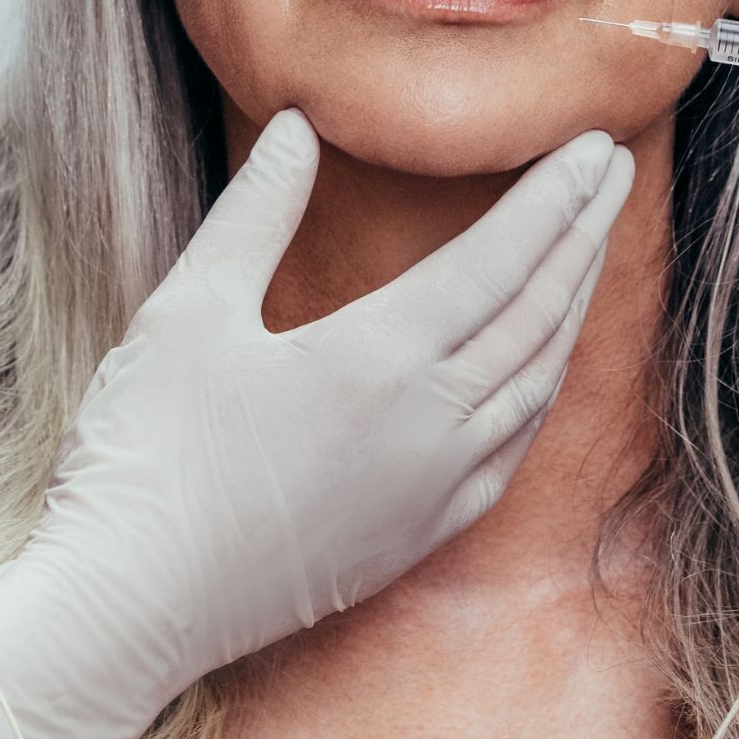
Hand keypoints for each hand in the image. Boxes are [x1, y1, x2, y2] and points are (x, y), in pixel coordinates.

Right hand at [0, 108, 635, 738]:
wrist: (126, 611)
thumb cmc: (145, 455)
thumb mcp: (189, 311)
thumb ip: (256, 211)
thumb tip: (299, 127)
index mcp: (379, 358)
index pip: (500, 257)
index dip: (555, 195)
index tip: (595, 143)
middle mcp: (430, 426)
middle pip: (538, 312)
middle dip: (583, 234)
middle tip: (612, 172)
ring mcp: (434, 490)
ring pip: (537, 382)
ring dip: (570, 307)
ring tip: (586, 248)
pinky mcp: (419, 536)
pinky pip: (513, 449)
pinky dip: (540, 388)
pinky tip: (538, 364)